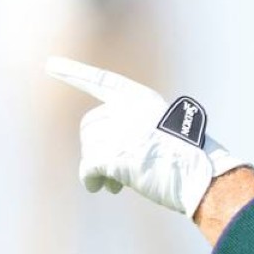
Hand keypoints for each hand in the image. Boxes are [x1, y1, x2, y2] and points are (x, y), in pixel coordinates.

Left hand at [45, 56, 248, 216]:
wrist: (204, 178)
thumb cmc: (188, 161)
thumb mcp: (161, 130)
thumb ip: (131, 129)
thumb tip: (97, 155)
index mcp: (142, 99)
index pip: (101, 81)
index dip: (74, 73)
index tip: (49, 65)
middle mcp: (129, 109)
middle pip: (89, 126)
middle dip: (95, 148)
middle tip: (111, 170)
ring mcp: (122, 131)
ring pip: (88, 149)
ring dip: (97, 169)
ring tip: (115, 184)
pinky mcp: (116, 154)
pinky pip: (87, 167)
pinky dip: (90, 180)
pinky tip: (102, 188)